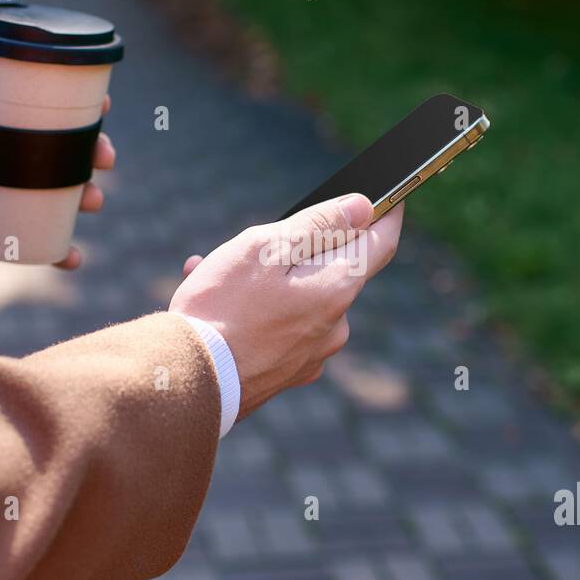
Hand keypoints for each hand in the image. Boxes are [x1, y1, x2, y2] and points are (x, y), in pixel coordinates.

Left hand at [0, 90, 116, 268]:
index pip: (37, 107)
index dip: (73, 106)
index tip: (101, 107)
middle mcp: (5, 154)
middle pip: (60, 151)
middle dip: (89, 154)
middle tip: (102, 160)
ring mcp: (4, 190)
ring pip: (56, 193)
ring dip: (82, 197)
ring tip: (90, 203)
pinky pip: (34, 238)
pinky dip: (56, 250)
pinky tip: (71, 257)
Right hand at [170, 194, 402, 419]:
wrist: (189, 383)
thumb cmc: (222, 309)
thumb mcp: (266, 249)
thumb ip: (318, 225)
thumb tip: (363, 208)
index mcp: (337, 288)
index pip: (381, 243)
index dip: (387, 214)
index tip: (390, 196)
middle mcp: (336, 325)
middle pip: (332, 270)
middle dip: (299, 250)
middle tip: (254, 240)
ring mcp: (314, 354)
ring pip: (300, 299)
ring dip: (267, 281)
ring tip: (213, 273)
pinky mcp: (289, 373)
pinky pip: (281, 329)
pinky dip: (257, 312)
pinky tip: (217, 305)